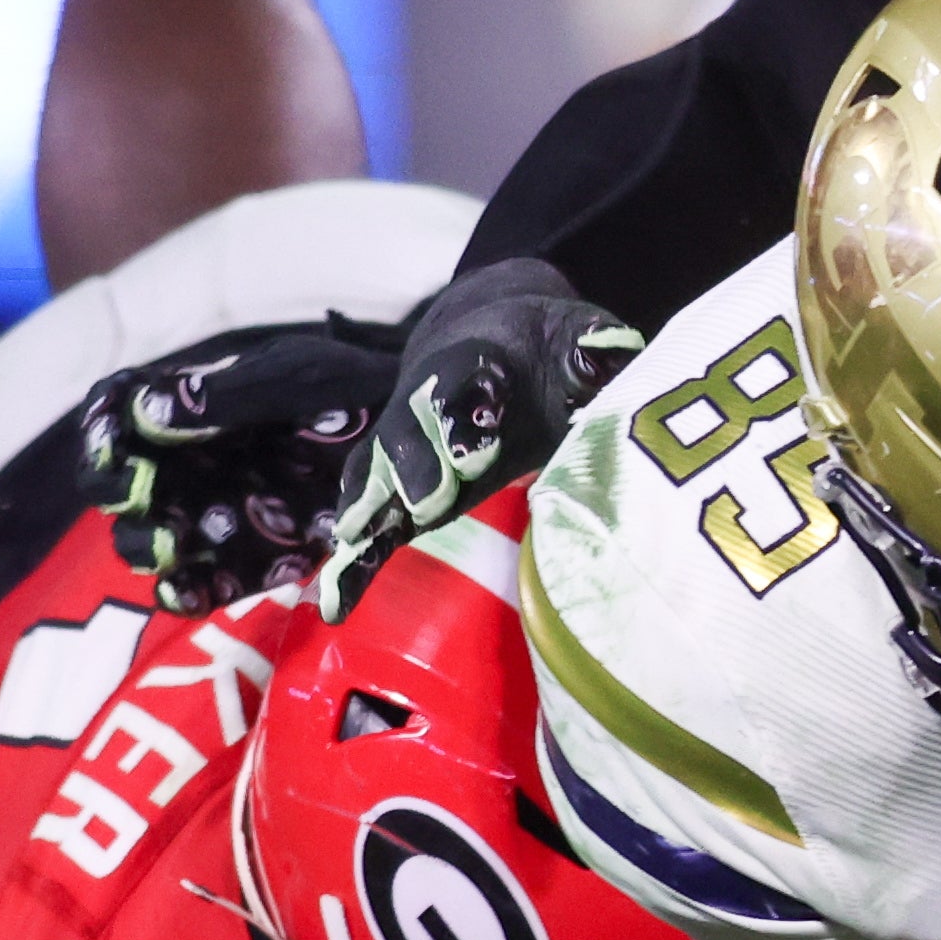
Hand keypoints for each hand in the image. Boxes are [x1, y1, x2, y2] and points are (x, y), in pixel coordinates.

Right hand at [77, 316, 390, 610]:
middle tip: (140, 489)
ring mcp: (207, 517)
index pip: (114, 414)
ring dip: (146, 543)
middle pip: (113, 485)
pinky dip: (188, 594)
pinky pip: (198, 588)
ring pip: (144, 541)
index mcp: (183, 408)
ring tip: (172, 540)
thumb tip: (148, 411)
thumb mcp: (295, 377)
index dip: (100, 429)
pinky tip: (195, 593)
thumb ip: (228, 394)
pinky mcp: (243, 564)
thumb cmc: (346, 388)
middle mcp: (181, 465)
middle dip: (115, 489)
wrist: (411, 435)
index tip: (113, 441)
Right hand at [318, 258, 644, 611]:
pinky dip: (354, 562)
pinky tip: (336, 604)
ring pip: (378, 472)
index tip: (479, 450)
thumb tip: (603, 351)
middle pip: (409, 430)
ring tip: (356, 542)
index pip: (464, 381)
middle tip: (428, 502)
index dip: (467, 413)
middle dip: (415, 464)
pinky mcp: (402, 489)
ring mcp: (407, 447)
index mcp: (473, 361)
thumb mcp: (571, 335)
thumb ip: (589, 346)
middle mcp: (425, 404)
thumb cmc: (542, 348)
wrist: (488, 341)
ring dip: (370, 507)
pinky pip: (372, 521)